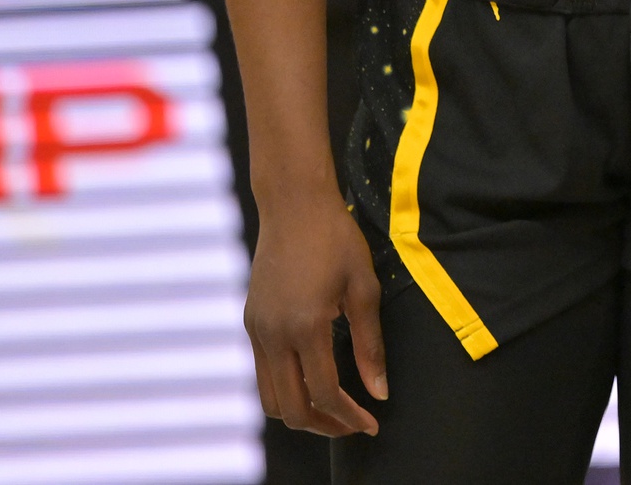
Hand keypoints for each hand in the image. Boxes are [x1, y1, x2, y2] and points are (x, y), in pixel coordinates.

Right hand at [244, 191, 386, 435]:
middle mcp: (273, 334)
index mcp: (305, 326)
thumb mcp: (364, 288)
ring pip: (270, 398)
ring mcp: (256, 330)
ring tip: (334, 409)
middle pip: (291, 409)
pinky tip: (313, 378)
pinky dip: (287, 388)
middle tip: (353, 425)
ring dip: (302, 412)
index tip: (371, 424)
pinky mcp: (250, 322)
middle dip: (325, 426)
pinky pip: (263, 373)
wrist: (294, 204)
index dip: (349, 417)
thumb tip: (379, 393)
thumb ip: (370, 345)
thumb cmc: (336, 239)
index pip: (325, 393)